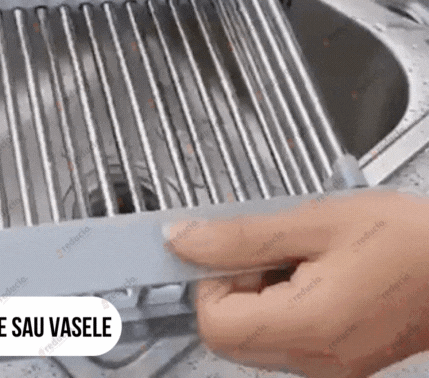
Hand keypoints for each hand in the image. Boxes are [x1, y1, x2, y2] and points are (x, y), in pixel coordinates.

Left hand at [167, 190, 428, 377]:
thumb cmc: (403, 238)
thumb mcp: (312, 222)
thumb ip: (239, 235)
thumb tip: (181, 240)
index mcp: (306, 328)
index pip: (212, 322)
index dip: (212, 277)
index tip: (232, 245)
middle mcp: (313, 361)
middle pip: (228, 332)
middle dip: (233, 281)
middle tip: (272, 244)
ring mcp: (327, 367)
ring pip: (252, 333)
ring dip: (257, 288)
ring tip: (299, 252)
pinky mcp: (336, 360)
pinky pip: (281, 334)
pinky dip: (280, 299)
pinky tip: (311, 268)